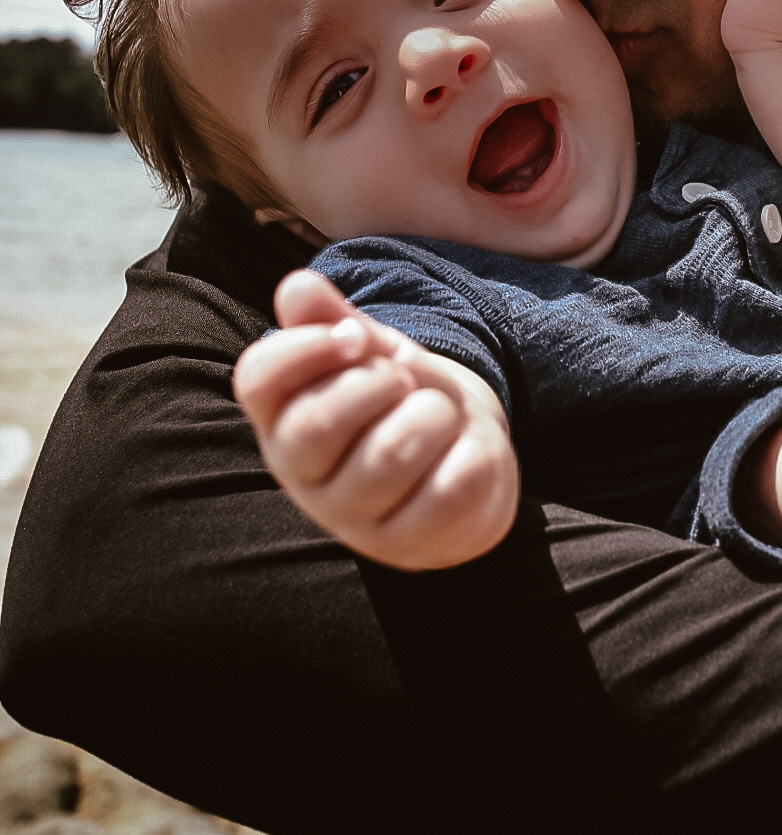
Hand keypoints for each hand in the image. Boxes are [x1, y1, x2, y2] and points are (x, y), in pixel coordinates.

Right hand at [233, 268, 517, 568]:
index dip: (308, 346)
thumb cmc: (401, 397)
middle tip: (405, 379)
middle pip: (316, 425)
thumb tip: (297, 287)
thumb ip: (333, 319)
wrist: (459, 450)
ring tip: (438, 413)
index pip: (258, 379)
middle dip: (379, 382)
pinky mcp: (407, 546)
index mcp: (280, 416)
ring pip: (390, 455)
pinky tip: (463, 450)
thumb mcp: (371, 351)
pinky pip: (448, 490)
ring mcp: (352, 520)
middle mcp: (301, 475)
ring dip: (433, 413)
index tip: (358, 337)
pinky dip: (470, 453)